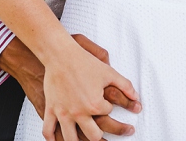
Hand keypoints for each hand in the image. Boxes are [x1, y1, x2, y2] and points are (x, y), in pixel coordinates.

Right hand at [0, 36, 137, 138]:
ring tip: (83, 139)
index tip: (107, 104)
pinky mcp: (51, 109)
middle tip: (101, 134)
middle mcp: (80, 112)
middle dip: (99, 135)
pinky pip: (49, 129)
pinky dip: (52, 138)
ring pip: (71, 139)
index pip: (107, 114)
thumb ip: (125, 86)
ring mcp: (64, 112)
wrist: (59, 54)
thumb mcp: (108, 72)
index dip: (108, 108)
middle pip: (93, 136)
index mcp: (95, 104)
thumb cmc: (82, 61)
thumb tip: (137, 98)